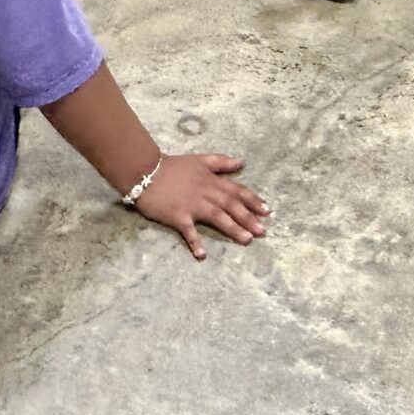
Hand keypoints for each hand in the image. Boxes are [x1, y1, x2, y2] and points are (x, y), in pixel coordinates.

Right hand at [131, 153, 269, 259]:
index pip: (237, 190)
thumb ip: (221, 162)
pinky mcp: (178, 216)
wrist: (146, 171)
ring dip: (232, 228)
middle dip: (248, 218)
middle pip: (231, 205)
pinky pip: (188, 231)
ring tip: (246, 240)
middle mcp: (206, 193)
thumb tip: (242, 163)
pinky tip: (202, 255)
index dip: (253, 200)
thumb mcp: (200, 159)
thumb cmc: (173, 166)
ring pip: (217, 217)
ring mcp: (192, 205)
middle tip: (262, 231)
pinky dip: (195, 242)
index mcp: (212, 180)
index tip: (267, 211)